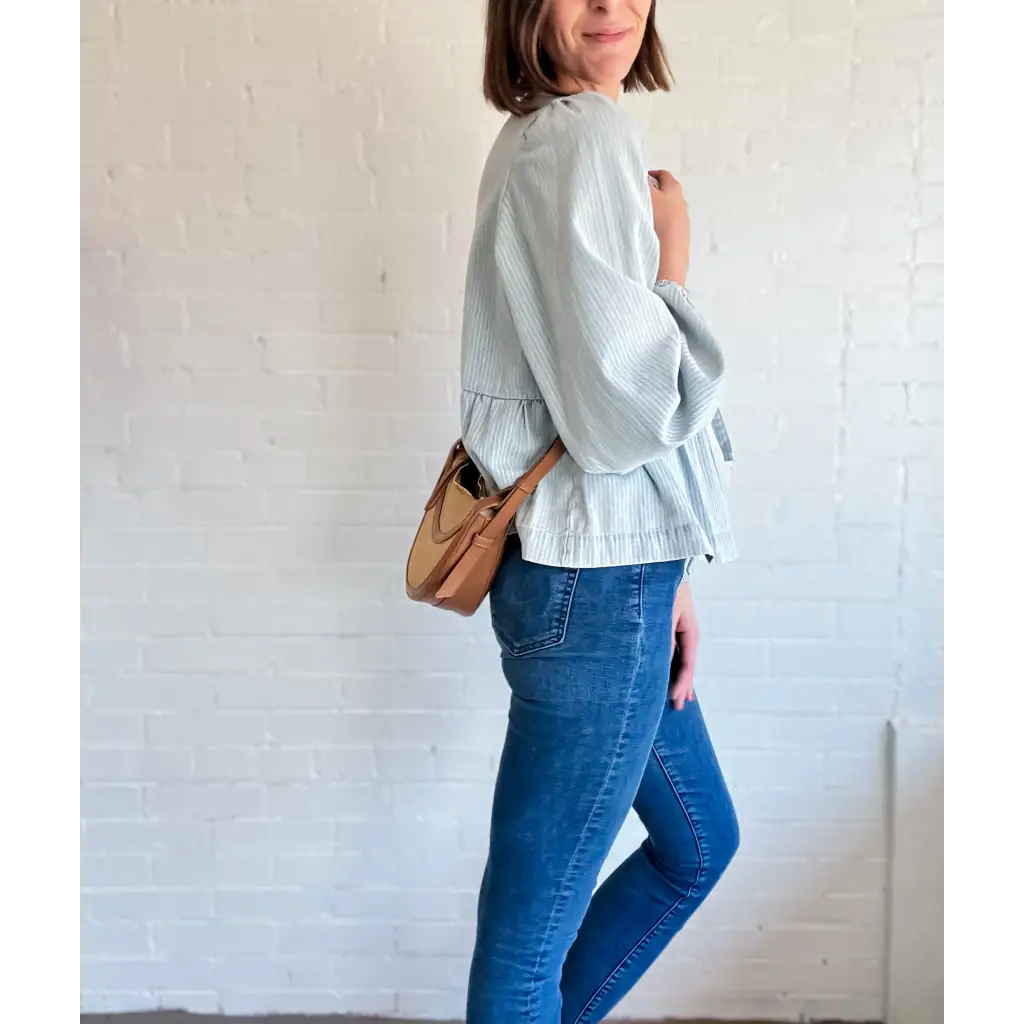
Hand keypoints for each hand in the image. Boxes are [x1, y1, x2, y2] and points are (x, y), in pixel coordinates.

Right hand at [648, 169, 689, 286]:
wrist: (667, 262)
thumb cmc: (655, 224)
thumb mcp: (646, 197)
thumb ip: (642, 184)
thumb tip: (639, 176)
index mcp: (674, 191)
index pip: (663, 175)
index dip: (650, 175)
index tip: (637, 181)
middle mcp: (682, 206)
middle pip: (667, 194)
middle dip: (653, 194)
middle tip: (636, 201)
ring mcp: (683, 226)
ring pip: (668, 213)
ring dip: (656, 213)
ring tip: (640, 221)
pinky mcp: (681, 243)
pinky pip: (668, 230)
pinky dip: (659, 229)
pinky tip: (648, 237)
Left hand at [669, 580, 698, 709]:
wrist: (656, 565)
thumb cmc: (663, 585)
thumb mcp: (664, 613)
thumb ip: (664, 638)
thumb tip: (662, 662)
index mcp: (689, 630)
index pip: (688, 663)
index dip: (683, 683)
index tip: (676, 700)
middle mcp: (684, 632)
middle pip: (684, 664)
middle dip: (681, 685)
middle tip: (678, 707)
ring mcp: (675, 629)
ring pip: (676, 658)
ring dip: (675, 677)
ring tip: (676, 698)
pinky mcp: (665, 626)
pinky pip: (668, 649)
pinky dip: (667, 664)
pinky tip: (665, 674)